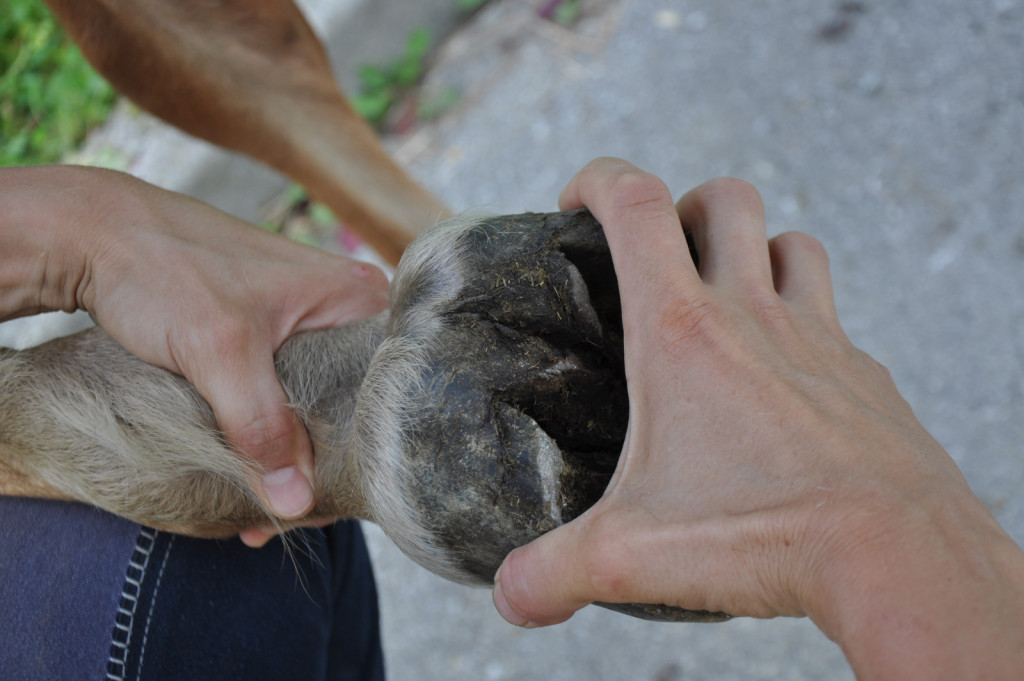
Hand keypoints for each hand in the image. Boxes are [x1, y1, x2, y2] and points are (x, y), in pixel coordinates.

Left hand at [3, 166, 387, 543]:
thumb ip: (263, 427)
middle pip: (354, 406)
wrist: (91, 234)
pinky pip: (284, 397)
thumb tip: (296, 504)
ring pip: (316, 407)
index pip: (386, 391)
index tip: (330, 505)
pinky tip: (247, 478)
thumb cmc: (163, 267)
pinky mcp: (269, 336)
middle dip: (323, 468)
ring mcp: (305, 323)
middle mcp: (341, 309)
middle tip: (284, 520)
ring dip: (291, 460)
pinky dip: (267, 438)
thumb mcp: (220, 350)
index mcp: (357, 297)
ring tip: (260, 515)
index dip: (364, 453)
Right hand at [491, 159, 1023, 677]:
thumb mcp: (633, 555)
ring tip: (725, 296)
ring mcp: (817, 337)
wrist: (895, 551)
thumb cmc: (763, 533)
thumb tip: (510, 596)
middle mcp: (753, 315)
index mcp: (682, 331)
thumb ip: (555, 572)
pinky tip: (784, 376)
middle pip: (724, 199)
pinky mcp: (861, 373)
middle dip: (683, 206)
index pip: (636, 204)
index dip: (598, 178)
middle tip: (656, 255)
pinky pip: (832, 316)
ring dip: (755, 249)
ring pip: (791, 242)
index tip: (575, 202)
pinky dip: (804, 319)